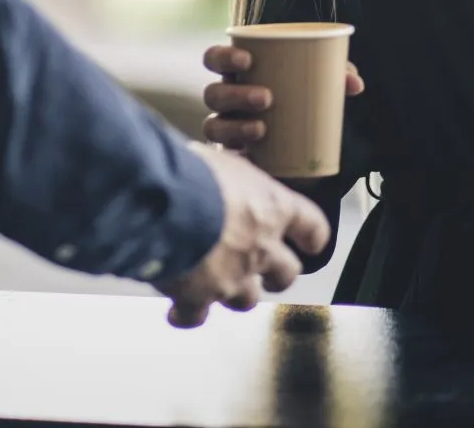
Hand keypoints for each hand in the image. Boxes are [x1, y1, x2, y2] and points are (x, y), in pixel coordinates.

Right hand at [158, 143, 330, 327]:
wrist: (161, 203)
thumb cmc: (192, 171)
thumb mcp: (220, 158)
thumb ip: (229, 175)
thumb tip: (219, 165)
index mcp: (271, 208)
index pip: (310, 224)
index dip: (311, 235)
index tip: (311, 241)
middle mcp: (260, 248)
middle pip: (285, 273)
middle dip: (277, 276)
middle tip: (269, 276)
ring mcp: (232, 278)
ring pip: (246, 300)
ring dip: (234, 294)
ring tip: (217, 288)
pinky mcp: (199, 297)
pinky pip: (197, 315)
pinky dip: (188, 314)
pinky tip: (177, 312)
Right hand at [200, 44, 363, 153]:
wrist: (305, 146)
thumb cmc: (304, 100)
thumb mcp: (319, 85)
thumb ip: (336, 76)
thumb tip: (354, 82)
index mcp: (238, 74)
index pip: (214, 58)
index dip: (223, 57)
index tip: (246, 59)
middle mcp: (225, 101)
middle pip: (213, 94)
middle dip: (236, 94)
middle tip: (267, 98)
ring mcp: (226, 129)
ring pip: (214, 126)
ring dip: (235, 126)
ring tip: (262, 129)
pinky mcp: (234, 157)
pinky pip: (225, 157)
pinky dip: (236, 155)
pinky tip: (251, 155)